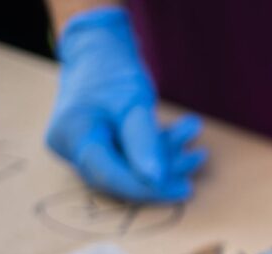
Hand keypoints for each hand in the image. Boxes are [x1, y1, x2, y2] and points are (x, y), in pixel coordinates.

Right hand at [46, 7, 206, 202]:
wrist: (97, 46)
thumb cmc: (111, 68)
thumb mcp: (133, 102)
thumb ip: (143, 142)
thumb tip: (156, 181)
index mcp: (73, 137)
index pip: (111, 177)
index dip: (148, 189)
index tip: (184, 190)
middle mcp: (72, 148)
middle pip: (123, 174)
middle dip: (164, 166)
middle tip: (199, 156)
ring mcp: (85, 147)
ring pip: (131, 165)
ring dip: (166, 151)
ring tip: (192, 128)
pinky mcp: (100, 145)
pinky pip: (131, 154)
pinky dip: (157, 145)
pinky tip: (185, 131)